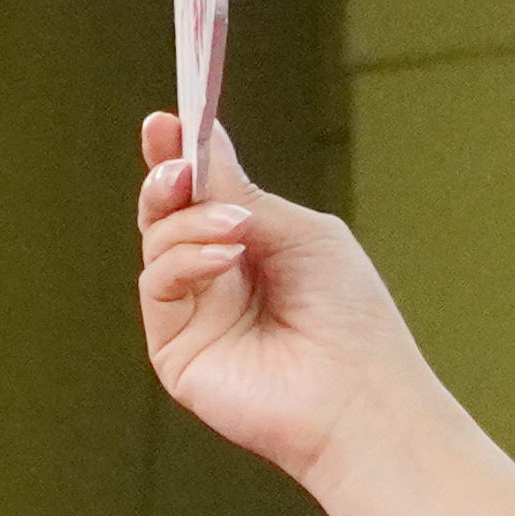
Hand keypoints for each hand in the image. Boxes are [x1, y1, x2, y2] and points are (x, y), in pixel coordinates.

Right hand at [135, 113, 434, 484]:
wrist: (358, 395)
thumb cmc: (348, 314)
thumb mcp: (297, 232)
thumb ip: (240, 192)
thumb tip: (199, 139)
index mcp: (249, 246)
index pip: (200, 193)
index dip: (178, 155)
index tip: (165, 121)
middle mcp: (215, 277)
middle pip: (166, 212)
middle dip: (165, 177)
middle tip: (177, 161)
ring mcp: (192, 312)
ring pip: (156, 241)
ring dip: (190, 221)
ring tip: (237, 227)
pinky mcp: (174, 346)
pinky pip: (157, 282)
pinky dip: (184, 259)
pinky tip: (224, 258)